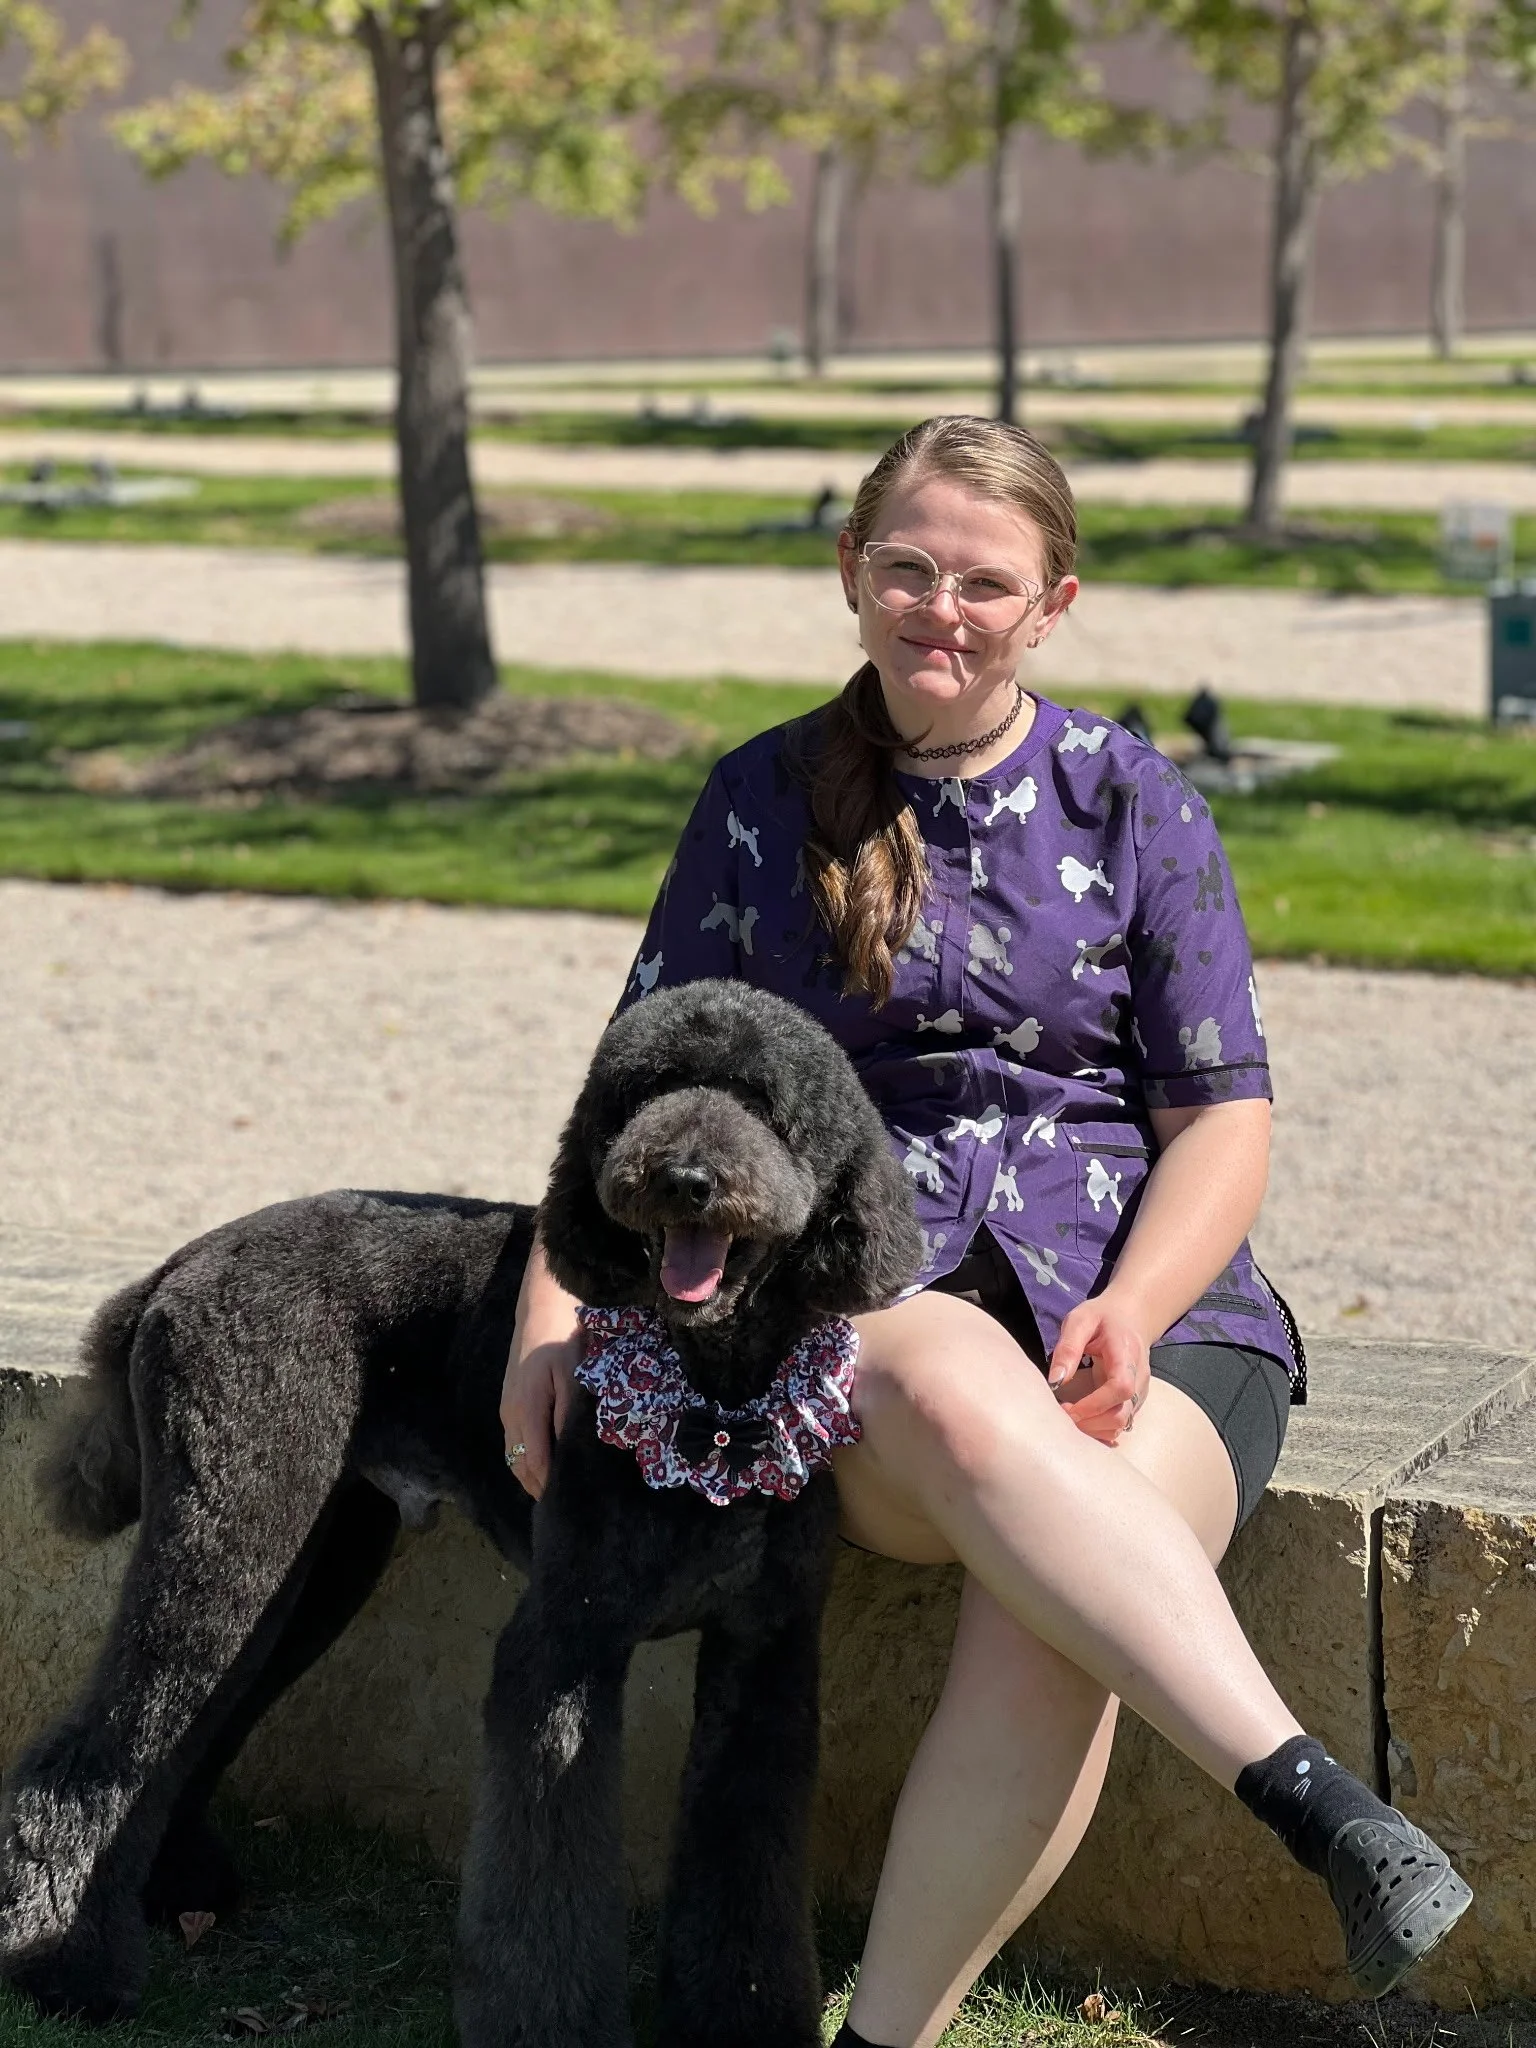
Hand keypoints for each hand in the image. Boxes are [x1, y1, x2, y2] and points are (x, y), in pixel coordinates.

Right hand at [500, 1317, 580, 1500]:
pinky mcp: (509, 1402)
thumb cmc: (562, 1336)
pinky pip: (514, 1442)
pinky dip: (526, 1460)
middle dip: (539, 1488)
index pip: (535, 1463)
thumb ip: (569, 1415)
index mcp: (525, 1410)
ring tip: (555, 1494)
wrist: (541, 1305)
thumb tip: (569, 1453)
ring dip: (531, 1477)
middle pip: (520, 1466)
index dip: (550, 1487)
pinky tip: (545, 1465)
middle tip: (566, 1507)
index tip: (570, 1505)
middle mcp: (509, 1415)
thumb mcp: (573, 1374)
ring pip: (514, 1456)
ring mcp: (506, 1409)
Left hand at [1047, 1295, 1150, 1445]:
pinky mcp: (1133, 1401)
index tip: (1068, 1408)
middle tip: (1062, 1415)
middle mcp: (1138, 1378)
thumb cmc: (1103, 1318)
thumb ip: (1068, 1348)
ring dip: (1094, 1429)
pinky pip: (1120, 1423)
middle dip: (1090, 1422)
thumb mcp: (1080, 1320)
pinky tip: (1081, 1420)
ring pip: (1122, 1424)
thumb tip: (1055, 1381)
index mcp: (1126, 1355)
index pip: (1121, 1387)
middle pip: (1122, 1413)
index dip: (1095, 1404)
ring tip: (1069, 1417)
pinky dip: (1100, 1429)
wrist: (1131, 1317)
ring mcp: (1138, 1392)